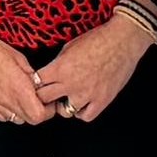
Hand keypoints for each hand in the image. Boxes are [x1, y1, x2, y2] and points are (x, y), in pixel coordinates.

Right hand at [0, 16, 54, 122]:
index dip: (47, 111)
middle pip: (28, 120)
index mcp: (19, 89)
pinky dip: (6, 109)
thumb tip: (37, 84)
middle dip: (35, 111)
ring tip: (18, 95)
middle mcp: (6, 100)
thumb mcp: (19, 59)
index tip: (47, 102)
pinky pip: (0, 115)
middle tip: (35, 99)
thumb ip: (31, 76)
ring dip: (20, 111)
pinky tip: (4, 95)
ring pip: (14, 119)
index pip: (39, 115)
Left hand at [35, 10, 154, 125]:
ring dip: (63, 105)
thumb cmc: (98, 39)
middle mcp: (71, 84)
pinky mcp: (102, 100)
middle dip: (43, 97)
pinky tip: (83, 103)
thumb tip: (48, 74)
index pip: (36, 83)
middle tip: (47, 94)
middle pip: (44, 99)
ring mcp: (87, 94)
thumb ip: (57, 64)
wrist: (123, 41)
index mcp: (60, 68)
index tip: (36, 84)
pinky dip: (82, 112)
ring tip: (66, 97)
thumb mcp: (69, 47)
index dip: (34, 84)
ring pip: (64, 111)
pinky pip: (85, 116)